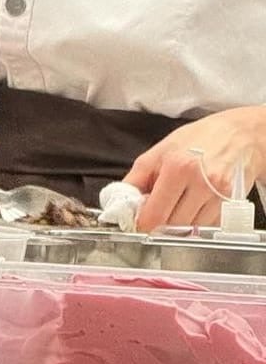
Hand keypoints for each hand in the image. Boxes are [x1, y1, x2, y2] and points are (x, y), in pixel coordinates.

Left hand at [125, 107, 265, 230]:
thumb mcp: (160, 150)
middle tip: (158, 208)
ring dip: (179, 222)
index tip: (138, 221)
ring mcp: (218, 195)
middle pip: (171, 225)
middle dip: (160, 221)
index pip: (154, 214)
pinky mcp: (231, 203)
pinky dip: (197, 220)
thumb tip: (123, 200)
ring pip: (189, 229)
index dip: (143, 222)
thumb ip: (138, 177)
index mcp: (176, 167)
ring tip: (179, 201)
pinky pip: (207, 225)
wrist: (239, 135)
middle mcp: (199, 182)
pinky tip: (196, 203)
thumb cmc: (198, 138)